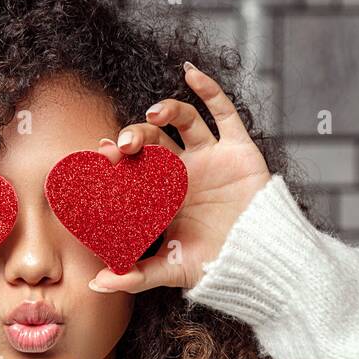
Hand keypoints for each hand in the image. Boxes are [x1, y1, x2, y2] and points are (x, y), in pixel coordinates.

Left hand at [89, 62, 271, 293]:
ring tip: (152, 116)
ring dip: (167, 110)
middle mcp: (183, 170)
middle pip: (153, 141)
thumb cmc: (216, 265)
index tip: (97, 156)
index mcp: (163, 193)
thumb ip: (134, 276)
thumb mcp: (171, 271)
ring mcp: (210, 156)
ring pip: (184, 121)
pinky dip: (209, 90)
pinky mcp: (238, 148)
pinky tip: (191, 74)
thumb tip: (97, 284)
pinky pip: (224, 113)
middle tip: (122, 146)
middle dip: (135, 137)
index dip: (114, 159)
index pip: (133, 168)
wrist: (261, 260)